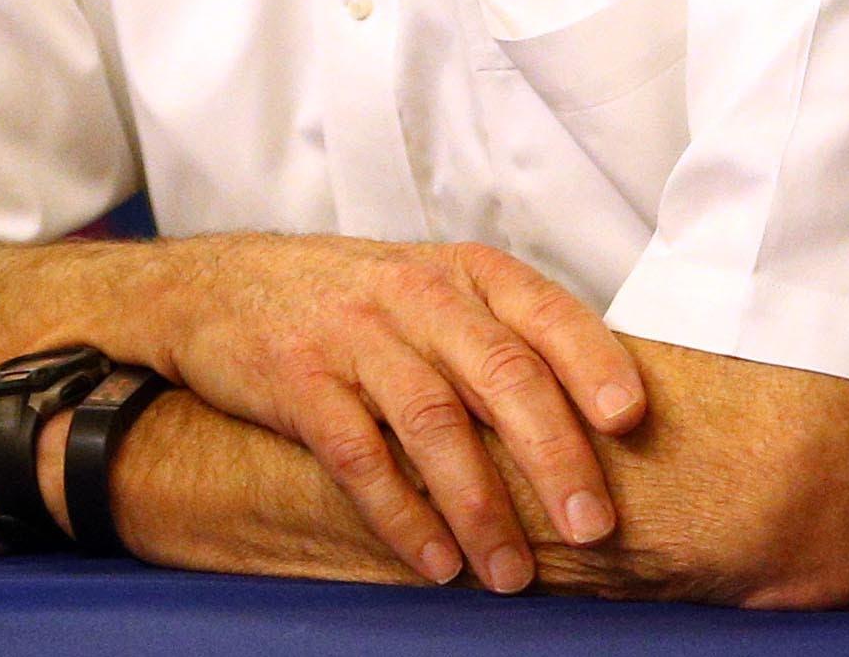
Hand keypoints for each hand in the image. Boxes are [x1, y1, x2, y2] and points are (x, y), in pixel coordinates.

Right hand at [147, 237, 645, 593]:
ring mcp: (356, 335)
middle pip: (501, 373)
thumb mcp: (435, 291)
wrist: (218, 284)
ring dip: (480, 505)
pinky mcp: (299, 378)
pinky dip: (401, 514)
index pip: (547, 313)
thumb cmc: (355, 300)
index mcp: (468, 274)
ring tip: (512, 575)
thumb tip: (607, 426)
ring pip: (434, 421)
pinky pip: (358, 454)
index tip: (630, 421)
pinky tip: (434, 562)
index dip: (593, 364)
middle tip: (593, 527)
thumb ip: (506, 340)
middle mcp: (419, 296)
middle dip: (553, 455)